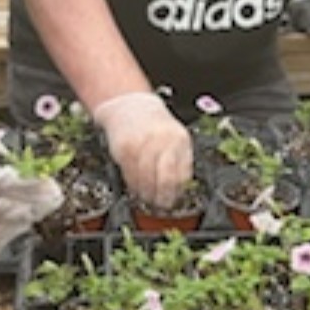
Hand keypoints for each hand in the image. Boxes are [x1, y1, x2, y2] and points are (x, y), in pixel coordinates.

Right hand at [93, 92, 191, 208]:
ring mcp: (143, 144)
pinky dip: (133, 185)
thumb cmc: (154, 125)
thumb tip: (180, 190)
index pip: (183, 174)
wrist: (129, 105)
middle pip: (166, 179)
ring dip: (147, 194)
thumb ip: (178, 160)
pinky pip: (131, 175)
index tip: (175, 199)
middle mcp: (163, 141)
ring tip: (147, 197)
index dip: (178, 191)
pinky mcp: (125, 148)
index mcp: (180, 139)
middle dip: (163, 196)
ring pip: (147, 180)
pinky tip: (136, 186)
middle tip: (161, 204)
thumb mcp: (174, 137)